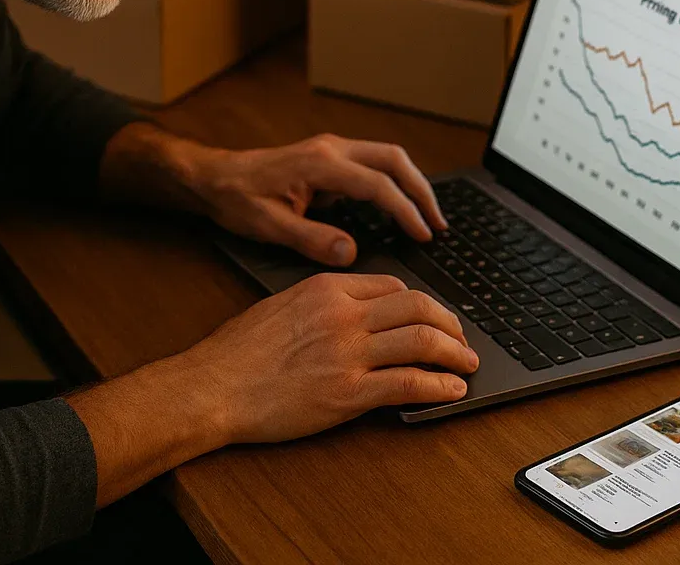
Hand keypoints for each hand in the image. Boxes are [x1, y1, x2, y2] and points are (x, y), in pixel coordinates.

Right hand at [179, 272, 479, 444]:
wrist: (212, 386)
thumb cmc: (236, 352)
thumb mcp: (280, 305)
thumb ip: (320, 303)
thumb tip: (350, 310)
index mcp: (326, 288)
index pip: (393, 286)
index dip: (421, 303)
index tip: (432, 317)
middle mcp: (343, 315)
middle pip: (418, 307)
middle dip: (450, 324)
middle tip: (462, 339)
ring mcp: (348, 353)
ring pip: (422, 341)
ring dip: (455, 353)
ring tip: (468, 365)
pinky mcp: (348, 393)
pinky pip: (408, 384)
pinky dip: (439, 386)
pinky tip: (452, 391)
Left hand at [190, 134, 447, 266]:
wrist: (213, 177)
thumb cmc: (237, 199)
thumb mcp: (269, 226)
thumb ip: (312, 239)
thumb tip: (350, 252)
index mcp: (320, 164)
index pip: (378, 185)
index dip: (405, 211)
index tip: (423, 235)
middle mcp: (331, 149)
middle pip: (394, 160)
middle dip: (422, 191)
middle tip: (439, 224)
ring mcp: (331, 149)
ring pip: (387, 157)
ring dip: (411, 184)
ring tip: (427, 217)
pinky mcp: (329, 158)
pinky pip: (372, 164)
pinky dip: (393, 183)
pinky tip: (397, 208)